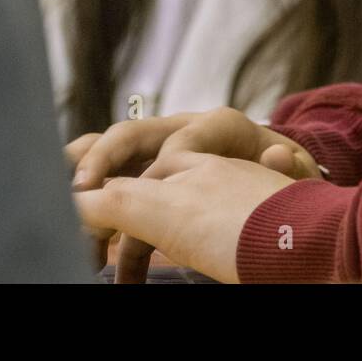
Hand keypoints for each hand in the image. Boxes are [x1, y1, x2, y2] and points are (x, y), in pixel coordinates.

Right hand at [65, 107, 321, 274]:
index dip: (168, 162)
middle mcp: (181, 130)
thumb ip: (291, 166)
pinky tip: (83, 234)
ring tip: (66, 208)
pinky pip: (110, 180)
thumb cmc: (281, 175)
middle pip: (132, 135)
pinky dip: (92, 204)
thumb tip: (278, 156)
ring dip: (86, 178)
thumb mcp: (294, 172)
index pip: (184, 137)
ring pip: (110, 154)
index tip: (153, 190)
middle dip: (103, 159)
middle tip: (82, 190)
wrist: (276, 177)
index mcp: (219, 126)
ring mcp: (158, 151)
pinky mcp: (145, 175)